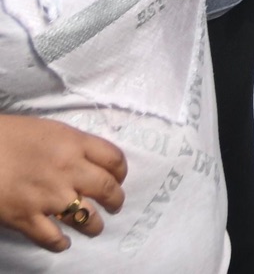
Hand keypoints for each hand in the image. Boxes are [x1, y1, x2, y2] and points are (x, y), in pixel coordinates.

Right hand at [0, 115, 125, 252]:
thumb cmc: (8, 135)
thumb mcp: (48, 130)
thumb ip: (71, 145)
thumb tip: (87, 160)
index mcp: (73, 143)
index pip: (114, 159)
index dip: (121, 172)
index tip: (119, 178)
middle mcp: (68, 170)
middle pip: (107, 188)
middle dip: (116, 200)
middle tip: (115, 205)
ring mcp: (48, 196)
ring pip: (86, 217)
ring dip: (94, 225)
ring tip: (94, 227)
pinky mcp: (25, 217)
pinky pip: (51, 237)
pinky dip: (60, 243)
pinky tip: (63, 243)